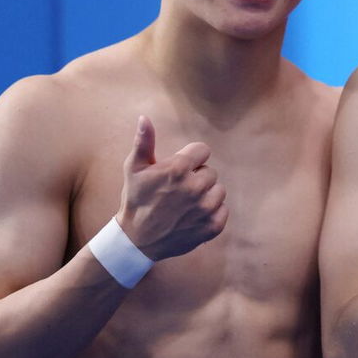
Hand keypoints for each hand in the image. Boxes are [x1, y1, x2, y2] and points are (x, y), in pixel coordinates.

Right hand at [117, 116, 227, 259]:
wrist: (136, 239)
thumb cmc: (136, 199)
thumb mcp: (134, 168)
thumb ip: (143, 141)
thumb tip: (144, 118)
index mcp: (179, 169)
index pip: (202, 151)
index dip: (190, 159)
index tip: (178, 170)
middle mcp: (195, 187)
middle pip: (210, 171)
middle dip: (197, 177)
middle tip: (178, 190)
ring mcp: (205, 209)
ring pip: (219, 190)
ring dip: (206, 195)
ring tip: (185, 204)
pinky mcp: (212, 226)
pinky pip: (223, 210)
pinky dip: (212, 213)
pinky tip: (192, 216)